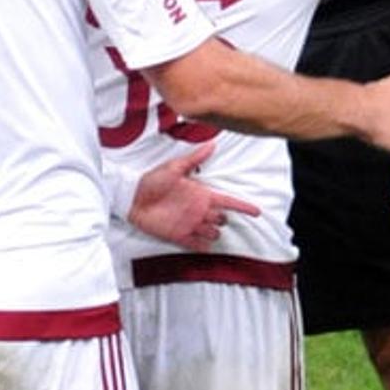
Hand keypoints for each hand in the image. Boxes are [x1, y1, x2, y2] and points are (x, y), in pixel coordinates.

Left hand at [127, 141, 262, 251]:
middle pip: (222, 219)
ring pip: (213, 233)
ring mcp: (190, 224)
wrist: (132, 197)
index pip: (228, 201)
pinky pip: (197, 245)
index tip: (258, 212)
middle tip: (215, 215)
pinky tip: (204, 245)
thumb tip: (212, 143)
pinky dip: (203, 246)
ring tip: (206, 228)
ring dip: (213, 232)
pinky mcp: (180, 236)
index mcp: (201, 193)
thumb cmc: (152, 180)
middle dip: (223, 219)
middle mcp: (199, 210)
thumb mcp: (174, 167)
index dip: (243, 207)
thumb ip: (194, 158)